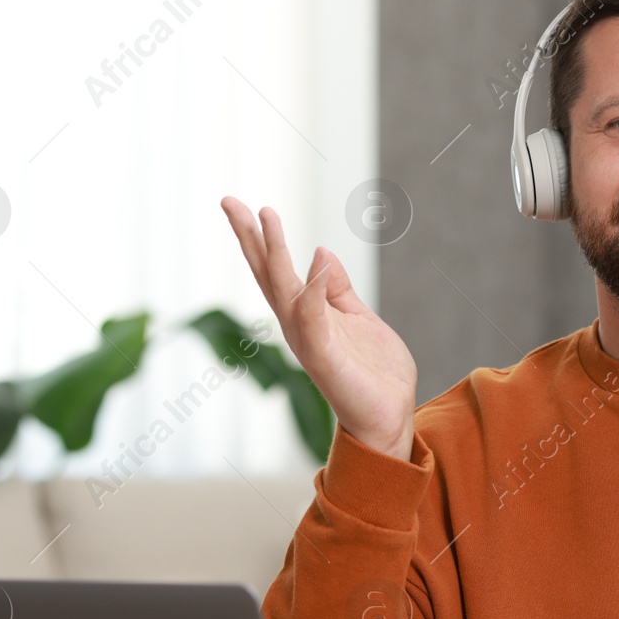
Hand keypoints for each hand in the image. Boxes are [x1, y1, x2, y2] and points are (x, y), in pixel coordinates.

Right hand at [221, 197, 417, 461]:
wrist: (390, 418)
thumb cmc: (373, 374)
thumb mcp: (357, 318)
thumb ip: (337, 290)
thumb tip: (320, 253)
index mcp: (304, 316)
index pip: (275, 272)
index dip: (259, 239)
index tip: (244, 205)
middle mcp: (298, 327)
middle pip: (267, 275)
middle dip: (249, 238)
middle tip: (229, 200)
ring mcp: (309, 342)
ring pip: (284, 290)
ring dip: (273, 252)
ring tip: (265, 214)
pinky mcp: (327, 358)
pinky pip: (314, 318)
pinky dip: (313, 288)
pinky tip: (315, 257)